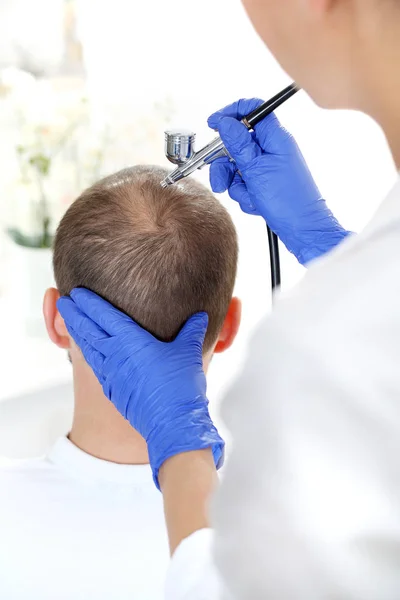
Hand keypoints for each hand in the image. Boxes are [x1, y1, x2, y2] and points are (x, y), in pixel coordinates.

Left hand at [57, 288, 223, 487]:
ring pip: (88, 349)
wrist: (172, 424)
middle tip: (65, 301)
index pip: (104, 315)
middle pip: (88, 330)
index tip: (78, 293)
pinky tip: (88, 352)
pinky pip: (95, 366)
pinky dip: (87, 354)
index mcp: (130, 341)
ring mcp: (111, 375)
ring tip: (69, 321)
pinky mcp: (113, 390)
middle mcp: (115, 356)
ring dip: (77, 332)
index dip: (89, 303)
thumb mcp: (189, 352)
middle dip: (75, 313)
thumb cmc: (180, 386)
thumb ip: (192, 330)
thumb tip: (201, 316)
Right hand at [208, 98, 349, 264]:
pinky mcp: (266, 184)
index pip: (252, 109)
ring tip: (245, 195)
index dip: (231, 113)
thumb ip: (238, 143)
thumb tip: (224, 121)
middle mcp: (273, 149)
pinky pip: (245, 183)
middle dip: (225, 162)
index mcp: (276, 137)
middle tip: (221, 179)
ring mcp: (270, 167)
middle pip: (238, 142)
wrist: (303, 230)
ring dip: (235, 183)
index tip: (213, 124)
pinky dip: (245, 194)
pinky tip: (256, 203)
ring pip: (238, 165)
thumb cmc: (288, 201)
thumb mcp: (256, 170)